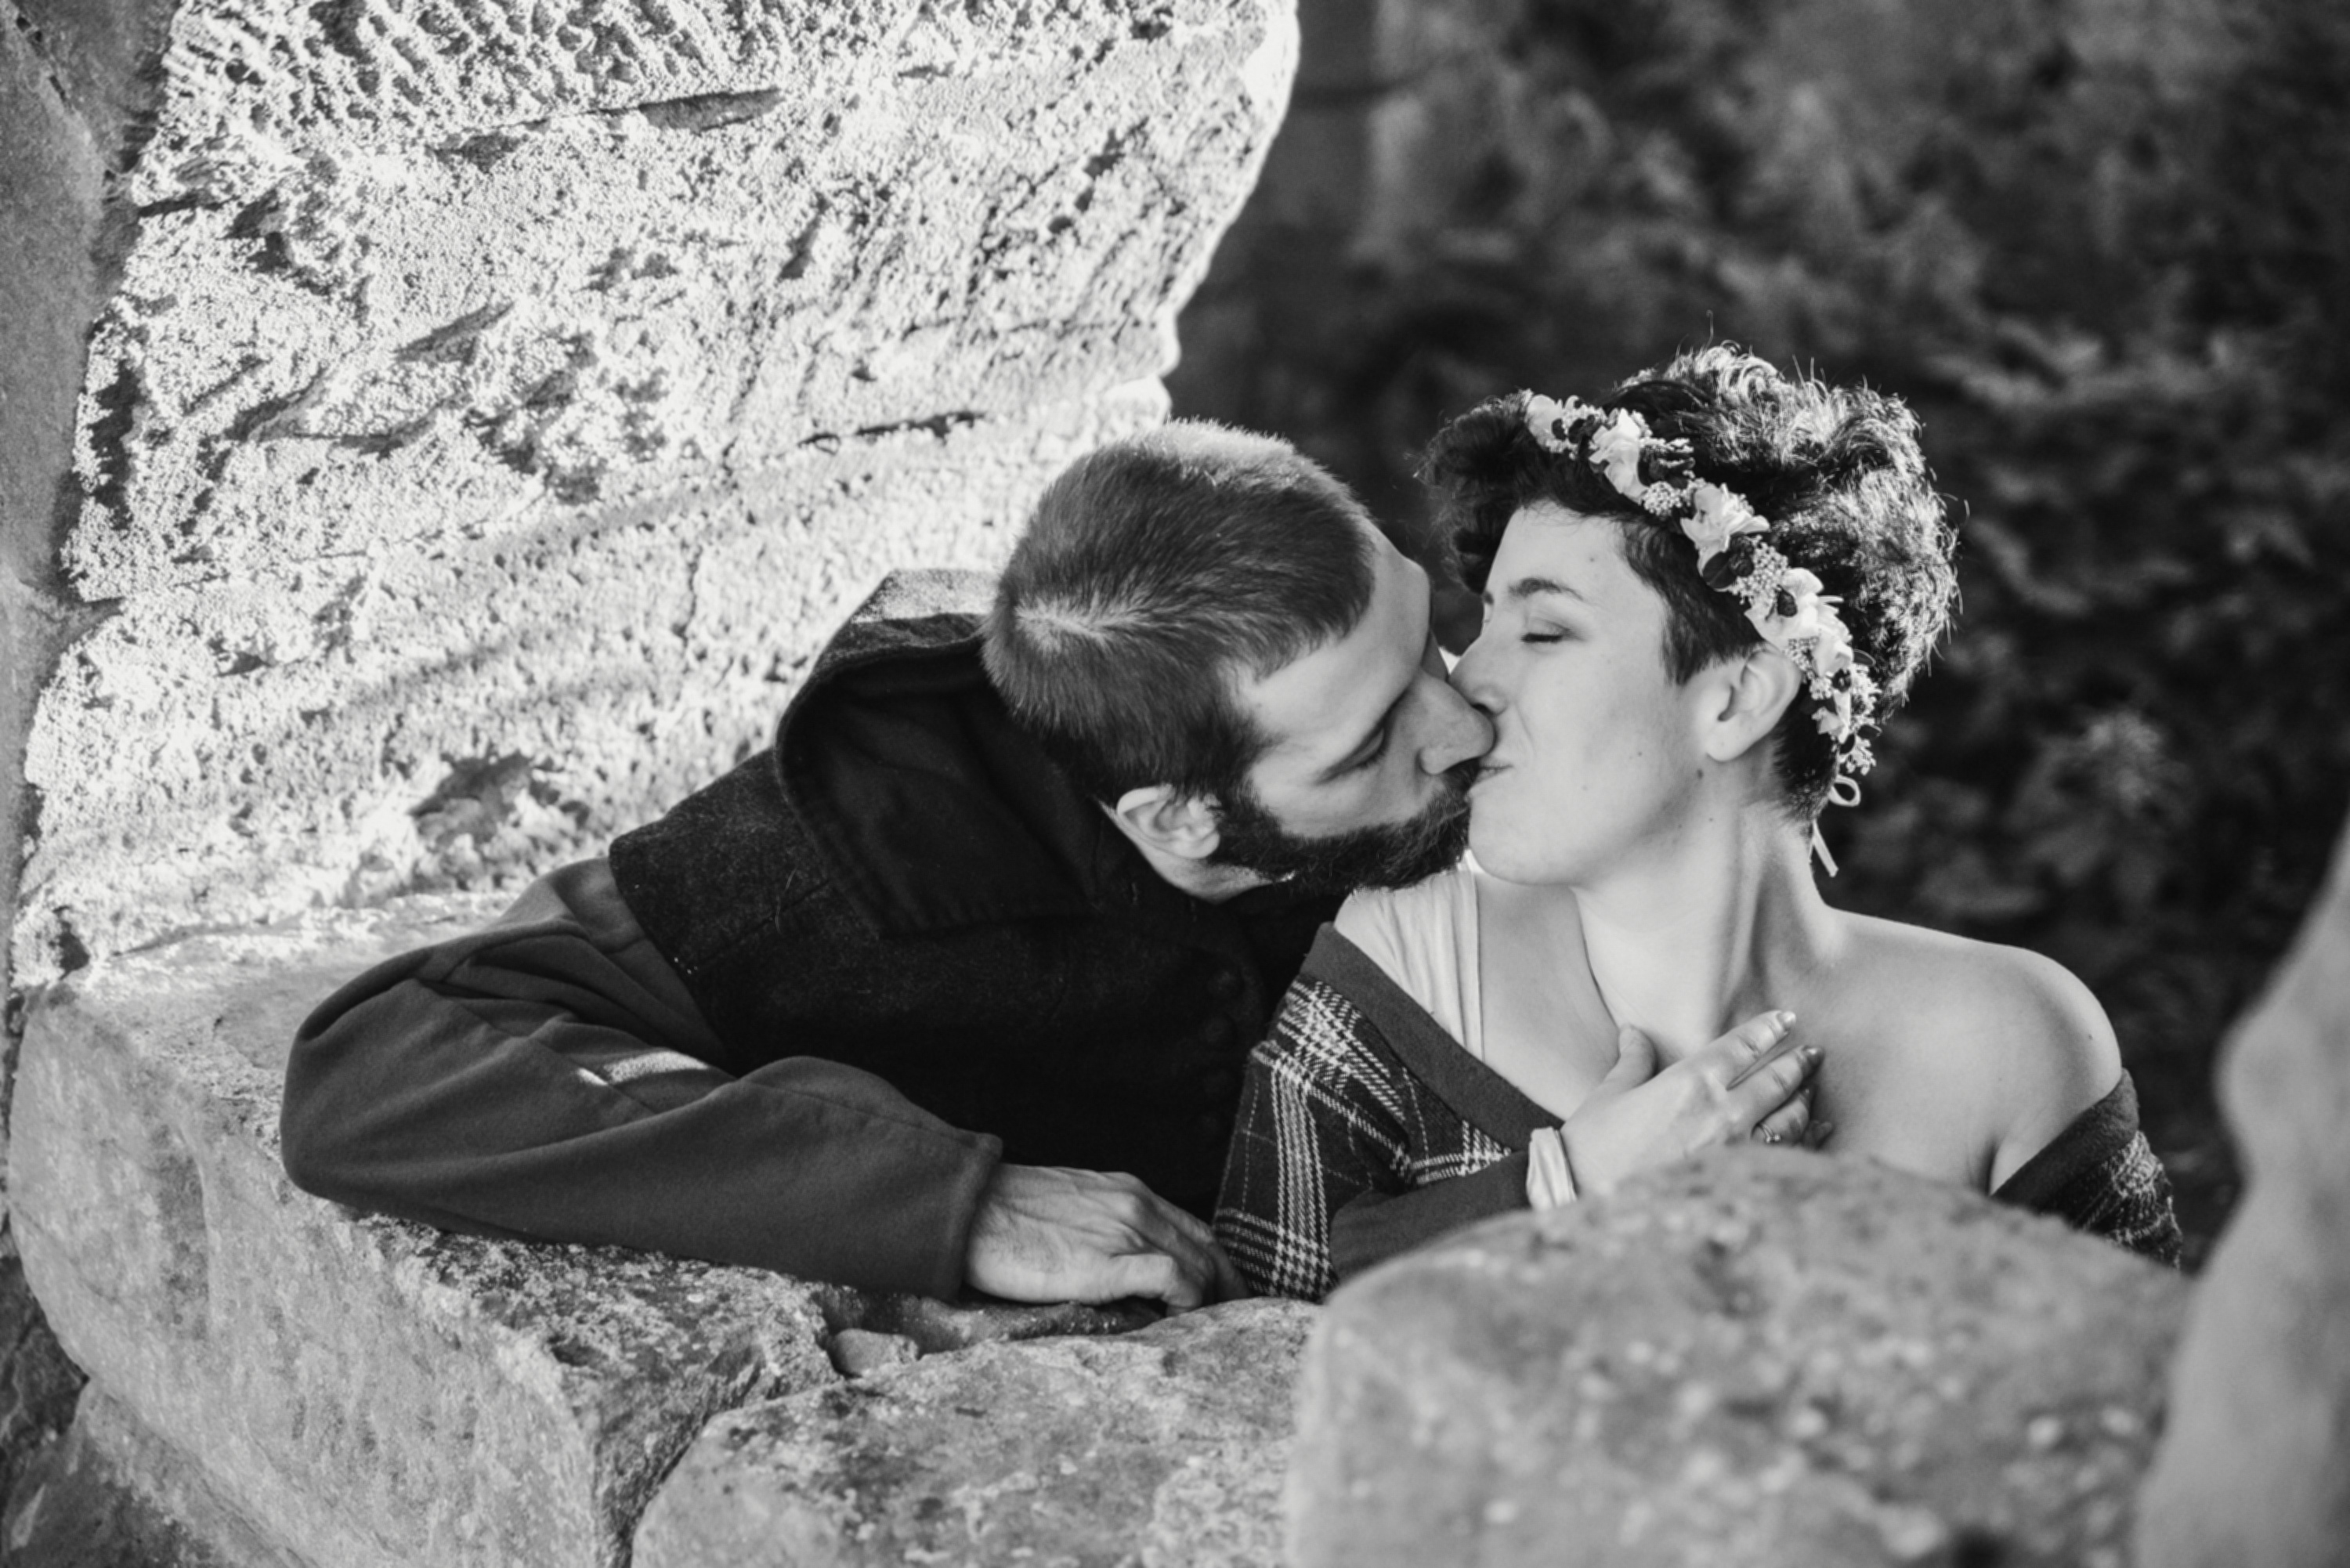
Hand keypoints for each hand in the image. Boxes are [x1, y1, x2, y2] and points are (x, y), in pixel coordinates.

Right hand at [963, 1163, 1244, 1310]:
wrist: (969, 1208)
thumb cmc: (1005, 1213)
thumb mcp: (1069, 1205)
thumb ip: (1102, 1225)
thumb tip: (1117, 1263)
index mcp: (1128, 1192)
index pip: (1195, 1229)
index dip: (1217, 1264)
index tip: (1222, 1294)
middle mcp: (1136, 1206)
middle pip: (1207, 1250)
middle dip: (1226, 1288)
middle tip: (1230, 1322)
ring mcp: (1125, 1232)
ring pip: (1198, 1265)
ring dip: (1207, 1300)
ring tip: (1201, 1330)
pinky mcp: (1107, 1262)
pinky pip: (1173, 1279)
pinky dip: (1186, 1301)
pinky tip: (1174, 1319)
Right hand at [1560, 1011, 1822, 1194]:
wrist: (1586, 1195)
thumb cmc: (1595, 1145)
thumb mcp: (1610, 1094)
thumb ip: (1633, 1061)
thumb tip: (1633, 1033)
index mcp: (1690, 1082)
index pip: (1742, 1047)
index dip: (1768, 1029)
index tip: (1787, 1019)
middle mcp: (1722, 1112)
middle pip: (1777, 1080)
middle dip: (1798, 1062)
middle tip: (1813, 1052)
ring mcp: (1737, 1151)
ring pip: (1790, 1118)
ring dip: (1804, 1099)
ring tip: (1811, 1088)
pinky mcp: (1741, 1182)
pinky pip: (1789, 1156)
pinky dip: (1808, 1139)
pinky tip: (1818, 1130)